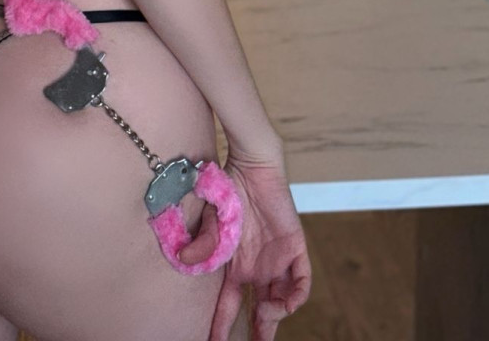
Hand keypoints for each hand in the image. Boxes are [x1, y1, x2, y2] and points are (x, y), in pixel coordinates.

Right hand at [180, 155, 310, 340]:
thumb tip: (186, 261)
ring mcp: (277, 259)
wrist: (251, 164)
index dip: (221, 325)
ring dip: (274, 316)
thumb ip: (203, 242)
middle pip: (259, 310)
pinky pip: (301, 281)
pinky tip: (285, 304)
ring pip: (281, 300)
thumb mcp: (211, 220)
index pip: (229, 303)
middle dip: (258, 332)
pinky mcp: (295, 248)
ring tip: (265, 319)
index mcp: (234, 265)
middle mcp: (256, 267)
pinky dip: (296, 296)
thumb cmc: (226, 190)